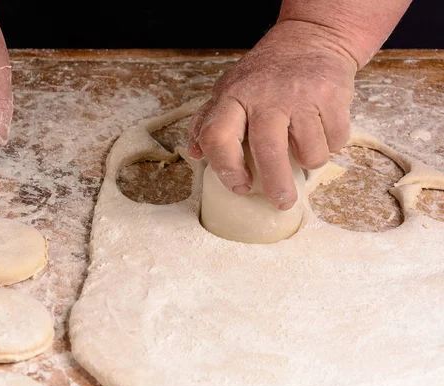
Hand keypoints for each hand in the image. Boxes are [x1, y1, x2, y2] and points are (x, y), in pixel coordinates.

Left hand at [188, 21, 356, 209]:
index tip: (240, 186)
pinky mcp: (332, 96)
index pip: (217, 138)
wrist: (311, 38)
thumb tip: (195, 153)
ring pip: (310, 153)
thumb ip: (208, 121)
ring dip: (310, 161)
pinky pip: (335, 141)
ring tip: (305, 147)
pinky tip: (321, 128)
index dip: (226, 170)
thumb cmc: (265, 74)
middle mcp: (265, 96)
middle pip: (268, 154)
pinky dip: (331, 143)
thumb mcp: (229, 89)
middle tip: (281, 201)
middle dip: (276, 186)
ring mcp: (301, 95)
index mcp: (233, 96)